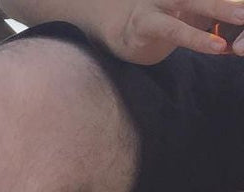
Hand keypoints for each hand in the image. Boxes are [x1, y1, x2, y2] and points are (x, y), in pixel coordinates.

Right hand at [0, 0, 243, 63]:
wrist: (102, 19)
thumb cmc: (147, 20)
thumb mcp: (184, 16)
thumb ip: (209, 20)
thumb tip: (235, 40)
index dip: (236, 6)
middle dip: (238, 3)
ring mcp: (160, 4)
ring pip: (198, 3)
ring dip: (225, 11)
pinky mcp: (145, 24)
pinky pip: (175, 30)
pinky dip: (198, 38)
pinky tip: (218, 47)